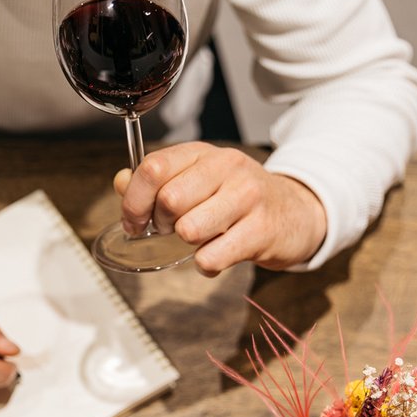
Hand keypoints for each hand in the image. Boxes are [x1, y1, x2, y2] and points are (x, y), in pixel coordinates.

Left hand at [113, 142, 326, 274]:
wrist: (295, 212)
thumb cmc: (238, 198)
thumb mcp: (197, 179)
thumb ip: (156, 181)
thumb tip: (120, 181)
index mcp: (203, 152)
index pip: (153, 168)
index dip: (134, 201)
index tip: (134, 222)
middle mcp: (227, 167)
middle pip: (168, 201)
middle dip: (162, 224)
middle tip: (175, 229)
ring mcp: (248, 198)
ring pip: (188, 230)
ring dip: (187, 243)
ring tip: (202, 238)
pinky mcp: (262, 231)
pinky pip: (211, 258)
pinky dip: (207, 264)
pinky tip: (219, 254)